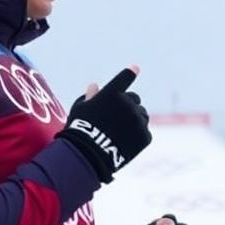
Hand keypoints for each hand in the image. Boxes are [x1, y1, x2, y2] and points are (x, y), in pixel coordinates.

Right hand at [55, 67, 150, 182]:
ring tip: (120, 133)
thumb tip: (94, 86)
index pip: (124, 78)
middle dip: (127, 106)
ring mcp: (138, 120)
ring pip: (141, 116)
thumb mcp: (81, 110)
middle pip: (134, 100)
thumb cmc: (80, 131)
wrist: (88, 156)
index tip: (135, 68)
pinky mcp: (145, 136)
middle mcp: (128, 104)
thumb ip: (90, 97)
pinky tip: (125, 143)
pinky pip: (144, 133)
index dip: (129, 72)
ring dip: (135, 120)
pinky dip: (137, 137)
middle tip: (116, 119)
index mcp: (113, 93)